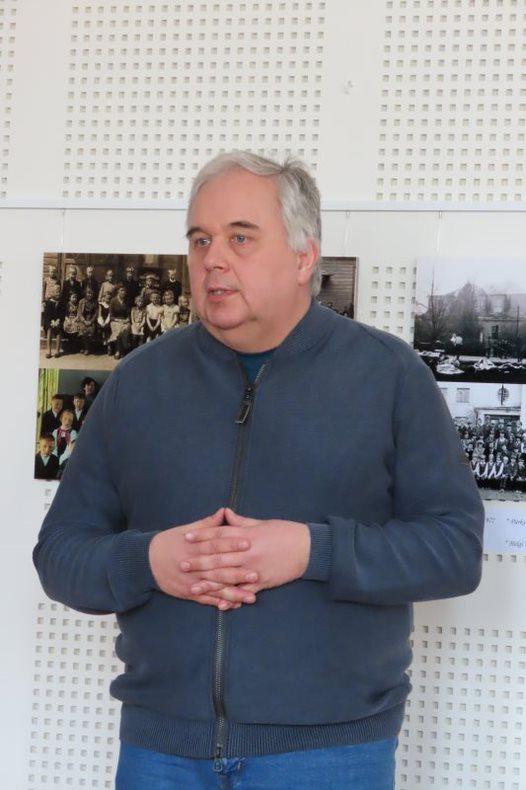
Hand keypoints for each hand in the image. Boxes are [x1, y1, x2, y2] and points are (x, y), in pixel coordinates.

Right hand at [148, 507, 258, 609]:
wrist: (145, 562)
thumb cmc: (168, 542)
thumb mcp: (186, 530)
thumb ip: (207, 524)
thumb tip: (223, 511)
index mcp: (194, 547)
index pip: (216, 544)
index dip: (232, 543)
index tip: (248, 542)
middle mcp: (193, 565)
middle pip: (218, 568)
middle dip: (237, 572)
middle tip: (256, 573)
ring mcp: (191, 581)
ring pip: (215, 588)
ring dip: (233, 593)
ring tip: (251, 596)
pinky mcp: (188, 593)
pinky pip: (205, 599)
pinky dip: (219, 603)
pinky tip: (233, 605)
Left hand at [182, 507, 310, 597]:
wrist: (307, 548)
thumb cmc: (284, 532)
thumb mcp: (262, 522)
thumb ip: (241, 521)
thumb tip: (225, 513)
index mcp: (247, 535)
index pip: (219, 534)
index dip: (202, 536)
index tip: (187, 537)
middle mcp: (248, 552)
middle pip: (218, 557)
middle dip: (199, 562)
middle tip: (182, 564)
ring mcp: (254, 569)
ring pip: (228, 578)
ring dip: (209, 584)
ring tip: (193, 589)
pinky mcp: (263, 583)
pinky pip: (244, 593)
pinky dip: (232, 599)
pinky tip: (220, 605)